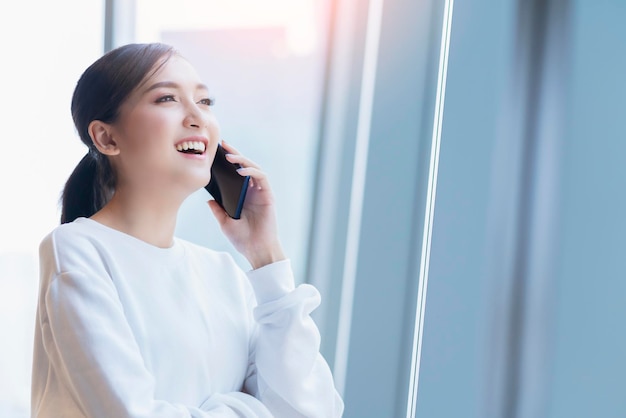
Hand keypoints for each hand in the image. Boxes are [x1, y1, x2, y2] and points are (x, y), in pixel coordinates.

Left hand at [207, 140, 284, 268]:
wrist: (256, 249)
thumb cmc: (242, 238)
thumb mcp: (224, 222)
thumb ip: (218, 210)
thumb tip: (208, 199)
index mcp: (242, 196)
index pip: (235, 174)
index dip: (227, 162)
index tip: (216, 152)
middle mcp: (252, 191)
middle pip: (244, 167)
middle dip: (234, 154)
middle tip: (223, 145)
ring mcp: (260, 192)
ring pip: (254, 169)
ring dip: (243, 161)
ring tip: (230, 157)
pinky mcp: (268, 195)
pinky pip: (261, 178)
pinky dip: (252, 172)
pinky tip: (241, 172)